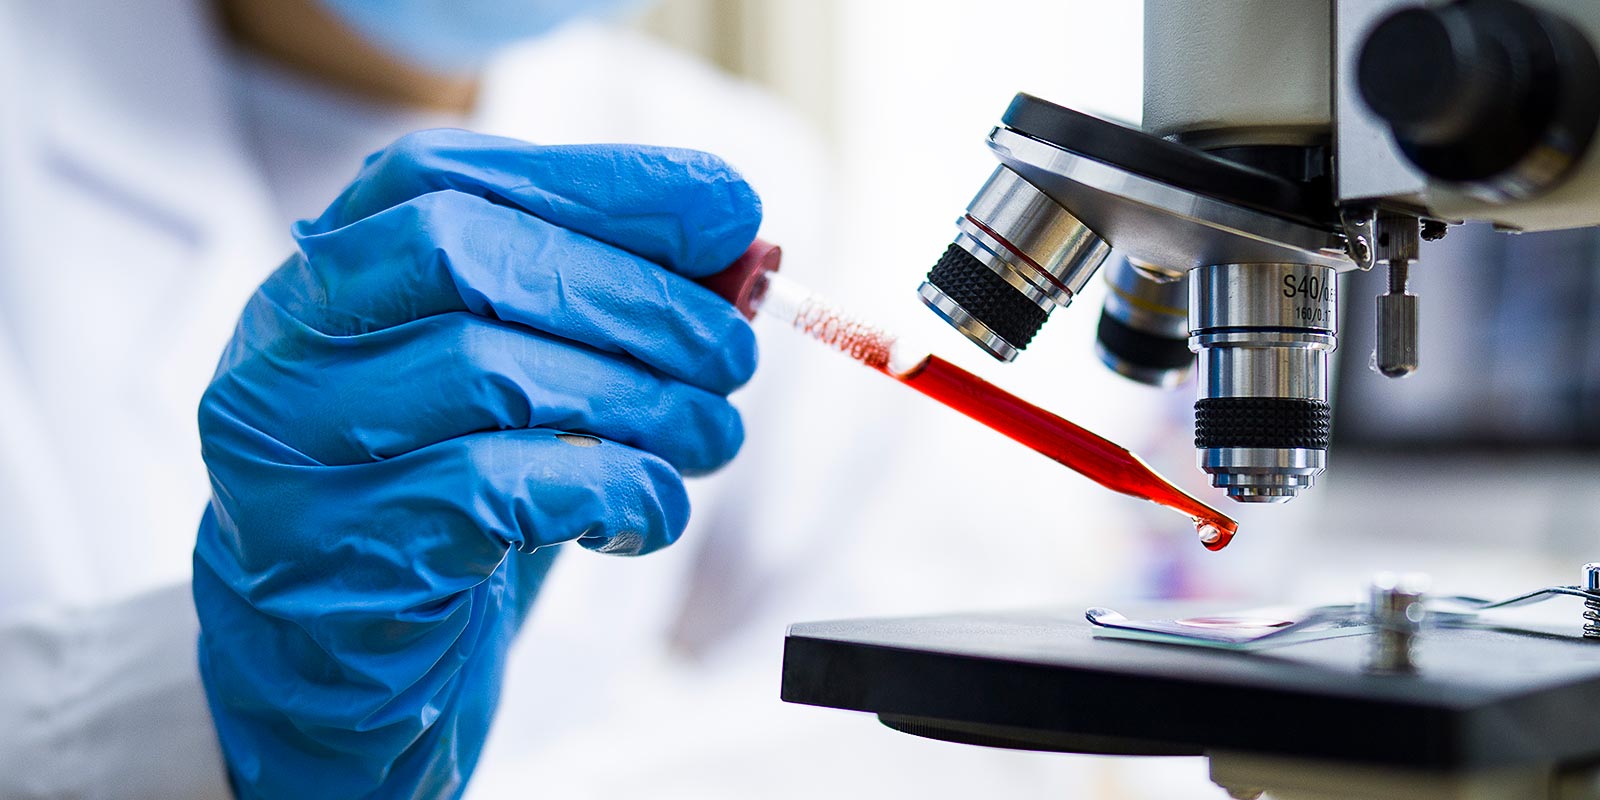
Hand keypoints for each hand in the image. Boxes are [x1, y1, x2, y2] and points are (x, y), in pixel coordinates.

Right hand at [193, 130, 760, 797]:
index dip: (598, 183)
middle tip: (733, 354)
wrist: (341, 680)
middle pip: (465, 256)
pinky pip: (496, 491)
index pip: (442, 177)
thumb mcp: (512, 395)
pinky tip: (650, 511)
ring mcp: (291, 457)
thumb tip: (736, 254)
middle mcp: (282, 352)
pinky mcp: (337, 558)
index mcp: (323, 282)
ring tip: (710, 437)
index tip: (727, 208)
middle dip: (634, 296)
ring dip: (641, 401)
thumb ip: (586, 314)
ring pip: (487, 372)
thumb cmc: (441, 513)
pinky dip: (610, 489)